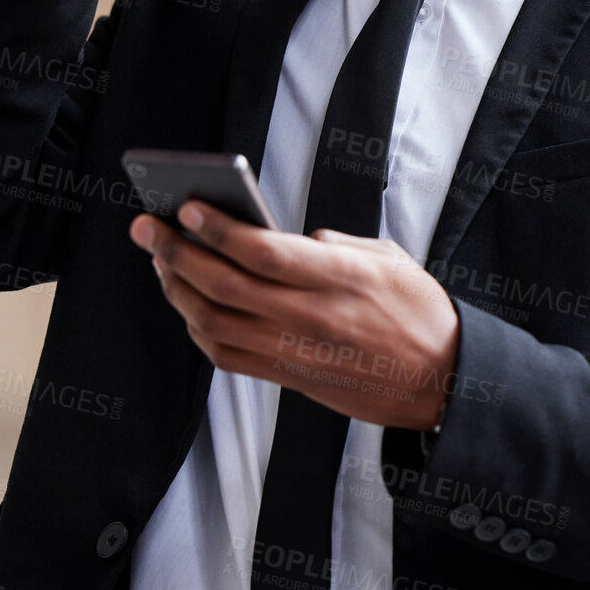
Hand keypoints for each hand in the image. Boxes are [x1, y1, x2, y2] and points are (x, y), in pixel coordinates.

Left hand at [129, 202, 458, 430]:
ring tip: (162, 263)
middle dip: (177, 252)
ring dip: (178, 291)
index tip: (188, 206)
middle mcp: (313, 317)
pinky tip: (189, 306)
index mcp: (342, 278)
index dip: (219, 228)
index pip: (264, 251)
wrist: (441, 382)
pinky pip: (228, 356)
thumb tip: (288, 239)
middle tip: (148, 228)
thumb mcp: (388, 259)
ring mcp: (298, 352)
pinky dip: (198, 330)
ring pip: (215, 323)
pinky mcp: (291, 379)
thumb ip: (334, 244)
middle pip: (226, 285)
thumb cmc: (420, 312)